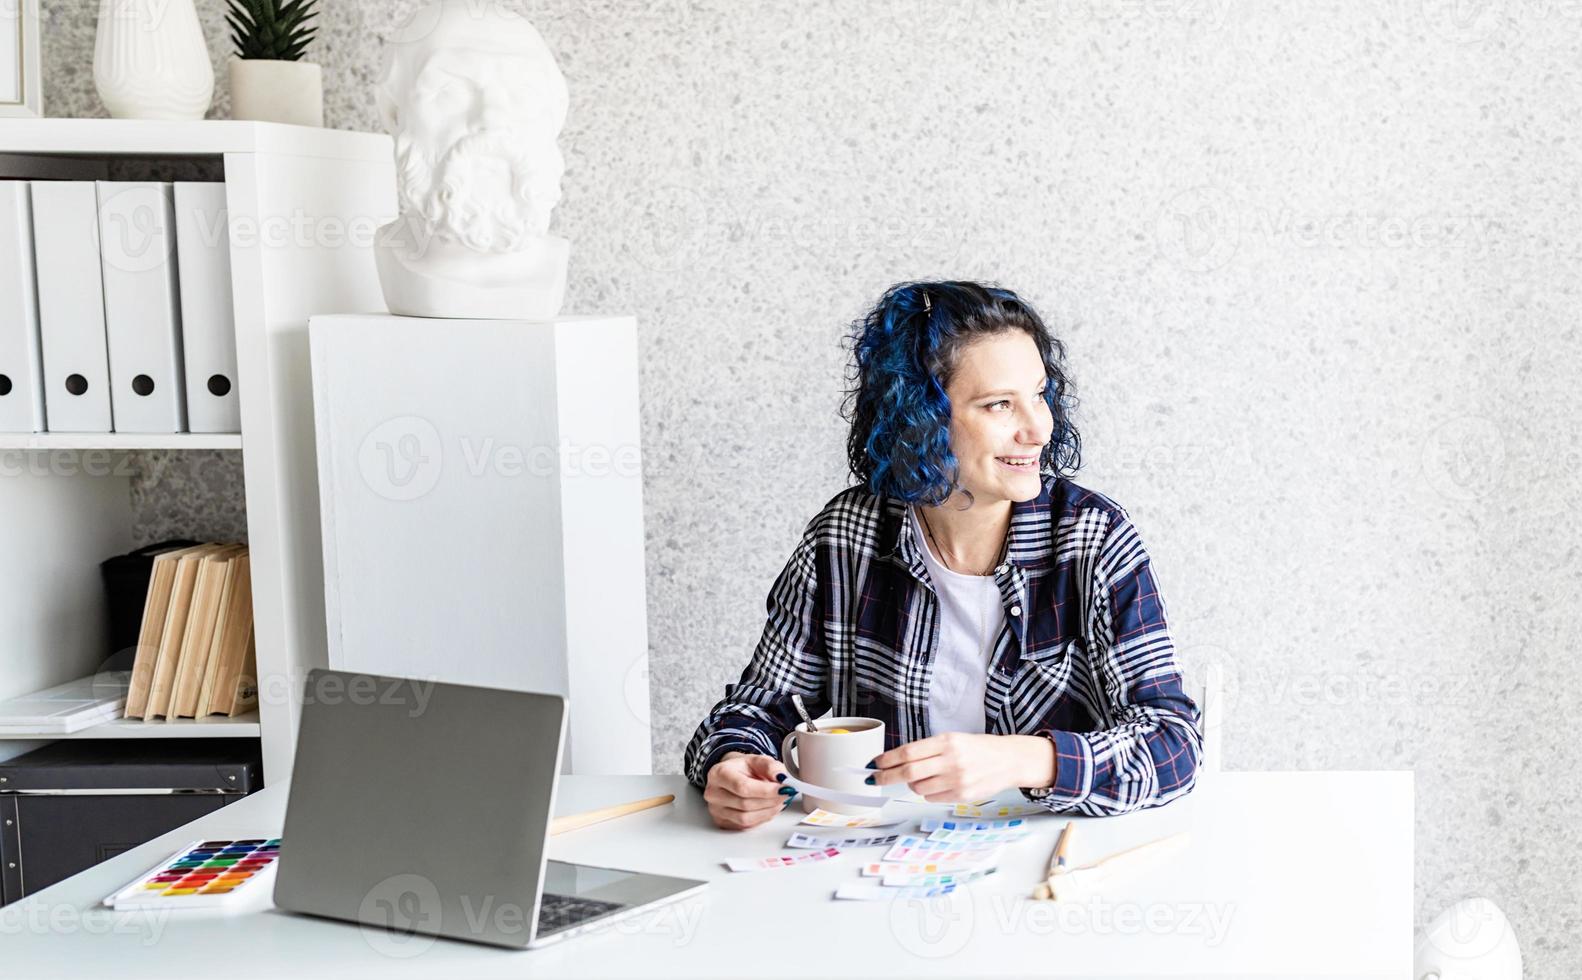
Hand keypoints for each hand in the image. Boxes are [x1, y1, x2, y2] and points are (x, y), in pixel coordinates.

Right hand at [703, 751, 795, 829]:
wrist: (733, 776)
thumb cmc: (743, 769)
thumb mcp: (757, 760)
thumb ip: (770, 766)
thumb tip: (780, 777)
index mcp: (719, 773)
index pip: (743, 787)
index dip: (766, 791)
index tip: (783, 789)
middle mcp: (713, 793)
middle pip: (745, 804)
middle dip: (770, 801)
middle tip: (785, 794)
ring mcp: (716, 810)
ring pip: (745, 818)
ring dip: (768, 811)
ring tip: (778, 801)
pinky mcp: (722, 822)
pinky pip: (746, 826)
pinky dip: (762, 818)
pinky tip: (768, 808)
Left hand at [867, 732, 1054, 802]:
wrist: (1010, 760)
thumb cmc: (978, 748)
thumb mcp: (954, 739)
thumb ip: (928, 749)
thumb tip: (898, 760)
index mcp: (947, 741)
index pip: (909, 752)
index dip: (888, 759)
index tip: (875, 763)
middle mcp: (952, 760)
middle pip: (909, 772)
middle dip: (887, 776)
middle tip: (875, 778)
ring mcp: (958, 779)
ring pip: (918, 788)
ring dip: (911, 785)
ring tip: (921, 777)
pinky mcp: (963, 795)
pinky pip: (932, 797)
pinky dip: (927, 792)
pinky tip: (938, 784)